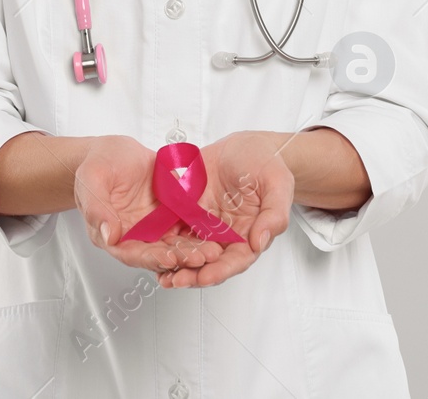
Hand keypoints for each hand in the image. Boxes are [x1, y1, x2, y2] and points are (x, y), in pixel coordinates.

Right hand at [73, 135, 225, 275]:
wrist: (114, 151)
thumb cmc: (98, 164)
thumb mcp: (92, 180)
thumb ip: (96, 208)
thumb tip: (108, 235)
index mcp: (113, 234)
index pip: (133, 254)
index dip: (151, 258)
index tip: (169, 258)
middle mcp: (136, 235)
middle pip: (159, 252)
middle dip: (180, 257)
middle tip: (201, 258)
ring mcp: (154, 225)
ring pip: (176, 242)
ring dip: (194, 249)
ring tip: (213, 250)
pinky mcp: (170, 213)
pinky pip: (186, 224)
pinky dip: (199, 230)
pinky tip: (214, 232)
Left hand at [156, 131, 294, 288]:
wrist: (245, 146)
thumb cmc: (265, 163)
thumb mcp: (277, 183)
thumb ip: (274, 213)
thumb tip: (261, 240)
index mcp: (249, 234)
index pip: (235, 260)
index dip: (221, 270)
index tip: (206, 277)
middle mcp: (225, 235)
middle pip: (208, 262)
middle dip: (192, 274)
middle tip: (176, 281)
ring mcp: (204, 224)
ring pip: (188, 250)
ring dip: (174, 265)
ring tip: (161, 275)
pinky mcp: (187, 211)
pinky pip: (174, 229)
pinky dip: (163, 242)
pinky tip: (150, 250)